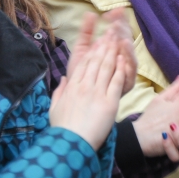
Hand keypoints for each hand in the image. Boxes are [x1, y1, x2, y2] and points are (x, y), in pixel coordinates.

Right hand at [50, 33, 125, 149]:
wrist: (70, 144)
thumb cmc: (62, 129)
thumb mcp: (54, 109)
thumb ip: (59, 92)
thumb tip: (63, 80)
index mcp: (72, 87)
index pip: (84, 63)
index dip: (93, 50)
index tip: (98, 41)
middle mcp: (84, 86)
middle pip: (96, 61)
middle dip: (105, 45)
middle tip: (111, 33)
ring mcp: (97, 93)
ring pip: (107, 67)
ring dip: (113, 52)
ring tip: (118, 40)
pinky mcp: (109, 102)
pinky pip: (116, 81)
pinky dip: (121, 69)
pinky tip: (124, 59)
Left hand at [66, 9, 136, 94]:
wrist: (75, 96)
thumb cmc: (80, 73)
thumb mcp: (82, 49)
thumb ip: (86, 32)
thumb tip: (90, 13)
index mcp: (111, 48)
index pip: (119, 30)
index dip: (117, 20)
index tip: (113, 12)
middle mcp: (121, 57)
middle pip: (126, 39)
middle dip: (122, 29)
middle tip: (117, 21)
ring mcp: (124, 69)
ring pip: (130, 53)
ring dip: (126, 42)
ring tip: (121, 34)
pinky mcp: (126, 81)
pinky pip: (131, 70)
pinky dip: (128, 59)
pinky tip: (123, 50)